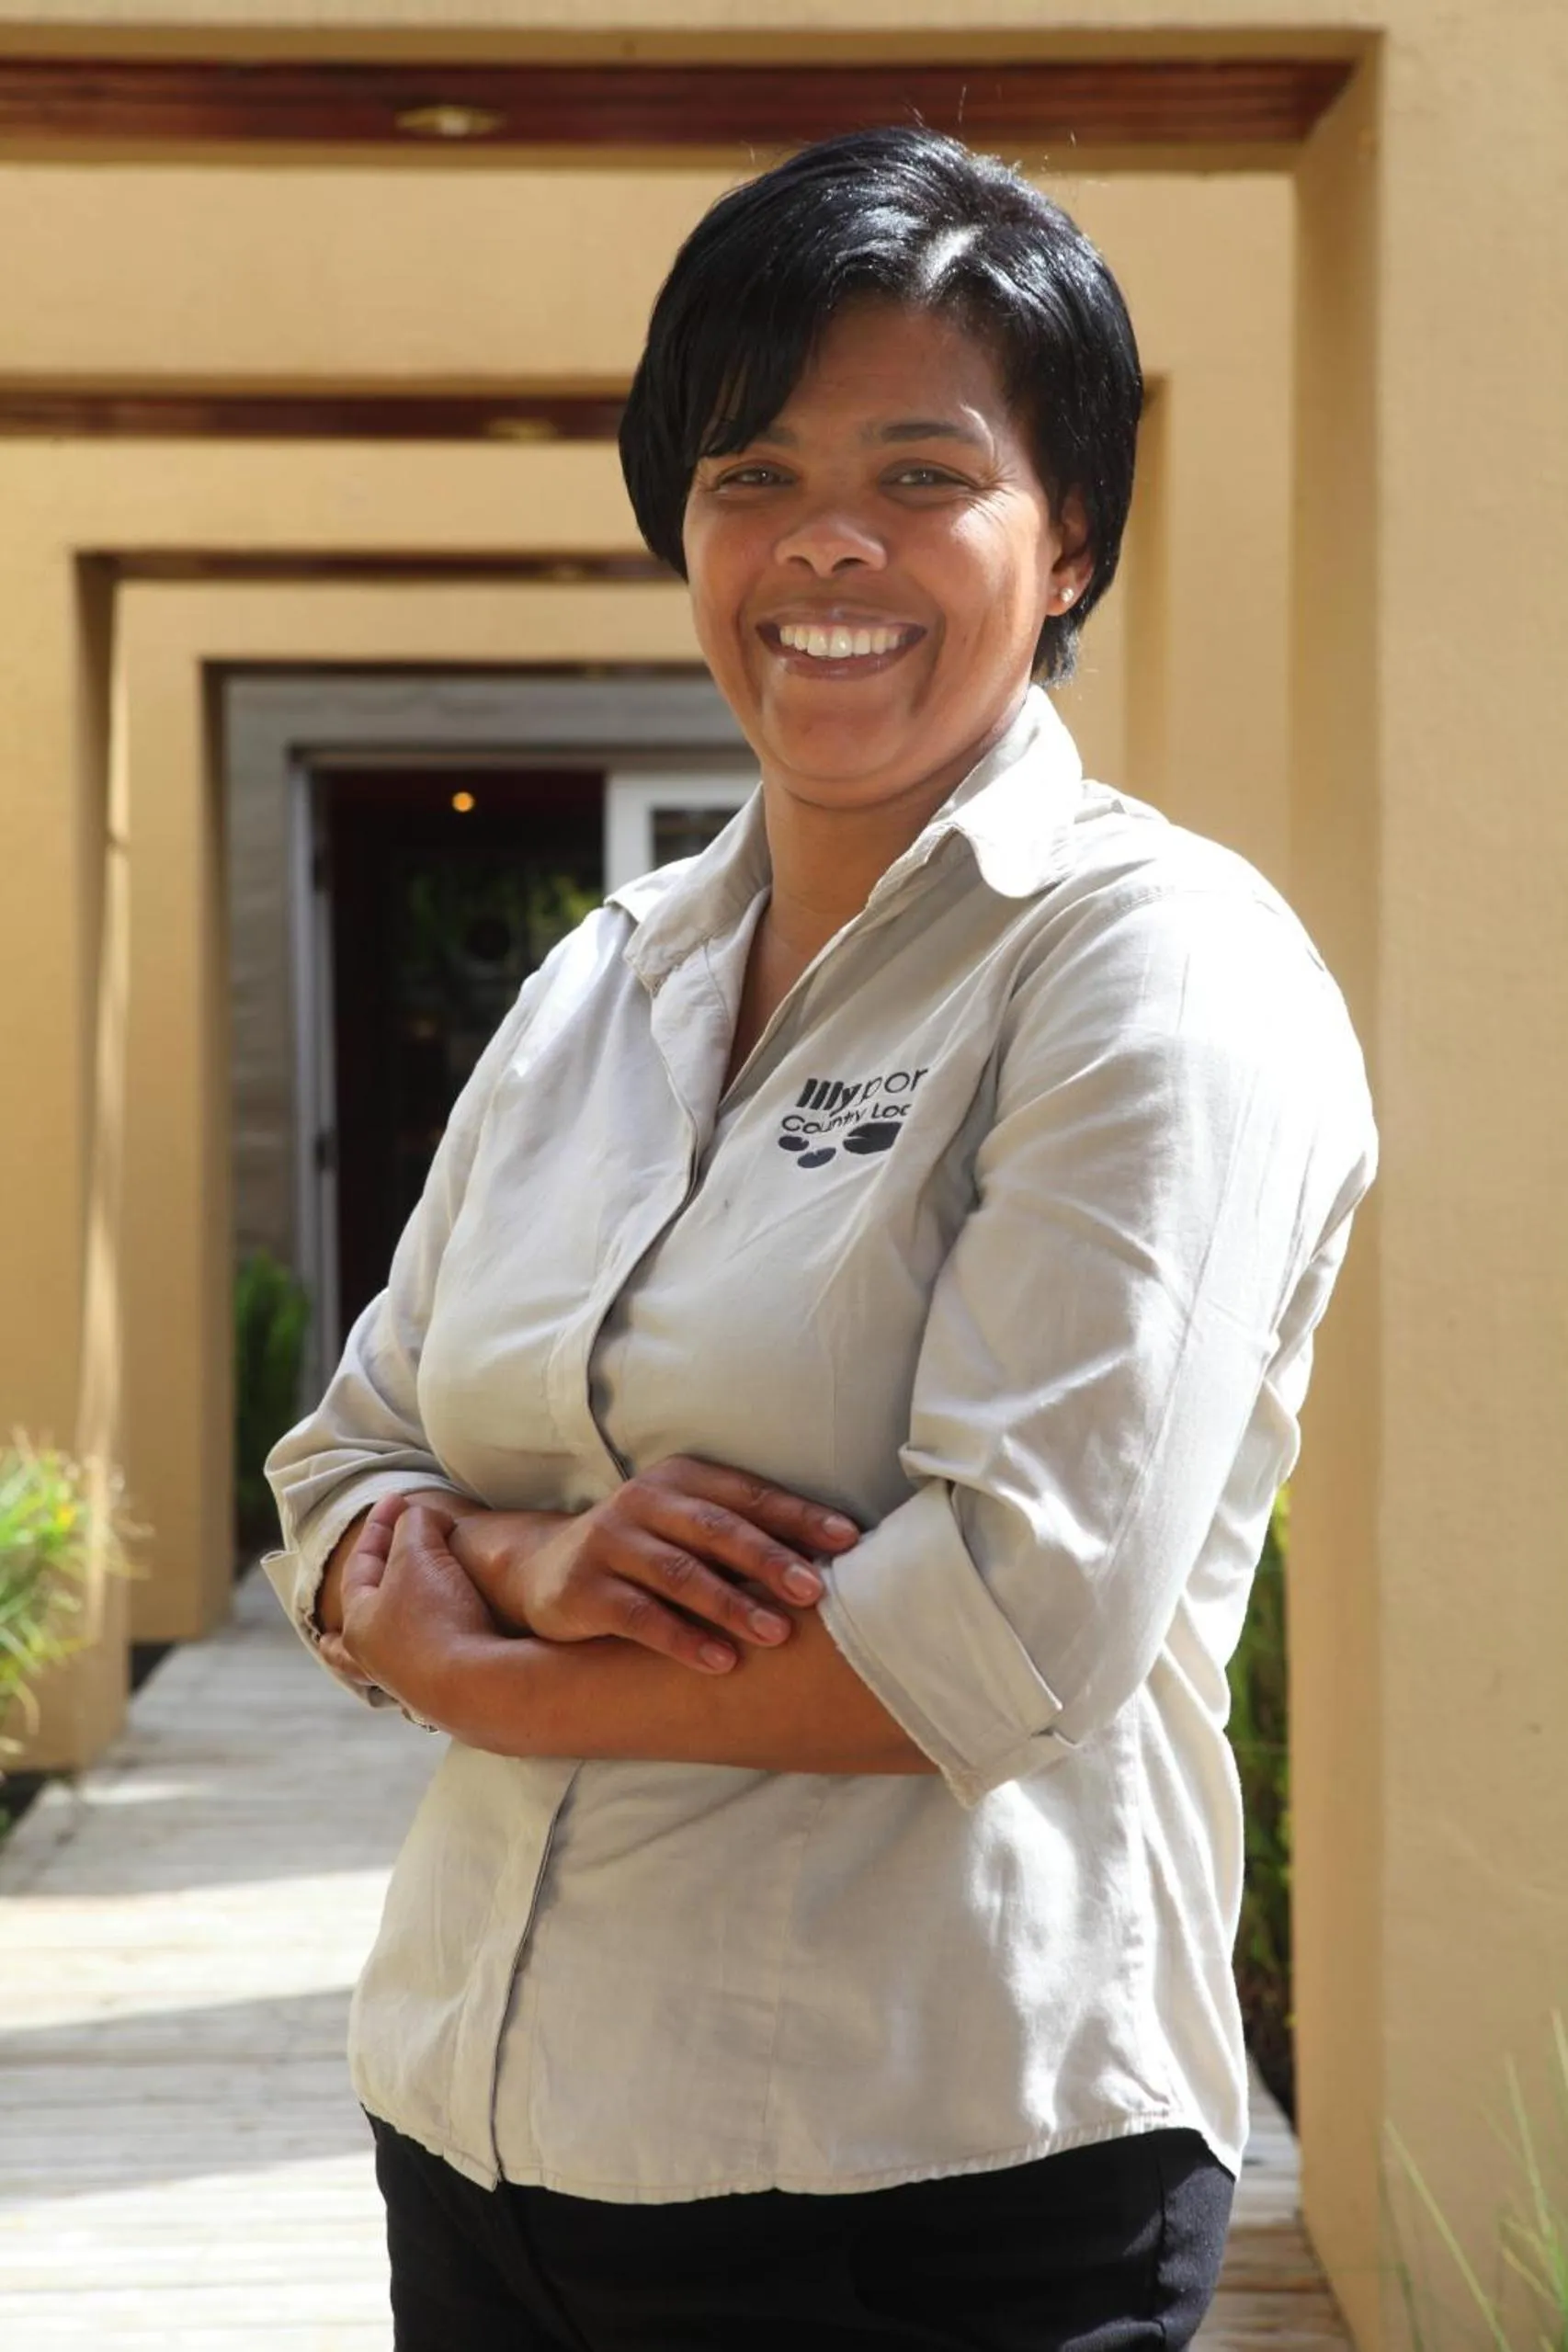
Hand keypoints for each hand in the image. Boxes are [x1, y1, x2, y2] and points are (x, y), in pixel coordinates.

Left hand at [318, 1502, 496, 1723]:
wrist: (479, 1684)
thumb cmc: (437, 1615)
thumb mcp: (420, 1550)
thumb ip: (414, 1524)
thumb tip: (422, 1521)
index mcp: (360, 1624)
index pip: (360, 1566)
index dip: (379, 1527)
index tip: (398, 1500)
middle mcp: (378, 1661)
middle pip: (347, 1646)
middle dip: (341, 1635)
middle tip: (326, 1638)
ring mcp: (410, 1686)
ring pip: (383, 1667)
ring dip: (383, 1652)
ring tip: (381, 1656)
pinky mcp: (444, 1700)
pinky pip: (422, 1680)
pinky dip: (421, 1670)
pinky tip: (432, 1670)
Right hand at [454, 1456, 858, 1676]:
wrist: (544, 1573)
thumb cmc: (646, 1554)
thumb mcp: (689, 1530)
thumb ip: (745, 1537)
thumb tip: (837, 1563)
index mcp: (683, 1479)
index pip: (749, 1495)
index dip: (799, 1516)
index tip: (849, 1541)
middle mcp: (645, 1502)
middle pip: (718, 1529)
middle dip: (771, 1559)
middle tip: (817, 1591)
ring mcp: (610, 1543)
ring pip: (680, 1573)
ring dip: (732, 1604)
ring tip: (777, 1634)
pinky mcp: (583, 1589)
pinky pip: (639, 1616)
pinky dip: (682, 1639)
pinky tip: (720, 1661)